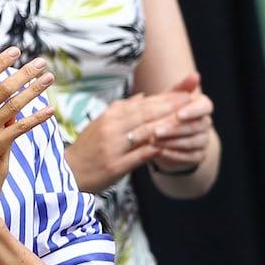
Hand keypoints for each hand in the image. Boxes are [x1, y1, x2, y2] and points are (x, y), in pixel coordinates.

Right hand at [64, 89, 191, 192]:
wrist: (68, 173)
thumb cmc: (88, 148)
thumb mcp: (101, 125)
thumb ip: (122, 110)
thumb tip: (143, 96)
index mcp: (108, 116)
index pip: (143, 103)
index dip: (166, 97)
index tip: (187, 92)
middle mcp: (110, 128)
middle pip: (147, 114)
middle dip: (173, 107)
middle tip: (195, 101)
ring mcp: (112, 147)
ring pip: (146, 132)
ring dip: (170, 127)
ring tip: (190, 122)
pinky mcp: (115, 166)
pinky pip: (140, 155)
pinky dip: (156, 150)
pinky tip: (172, 147)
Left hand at [147, 74, 214, 173]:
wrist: (167, 137)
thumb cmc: (166, 114)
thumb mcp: (168, 100)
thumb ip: (180, 89)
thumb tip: (195, 75)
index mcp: (201, 107)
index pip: (204, 106)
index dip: (192, 111)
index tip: (178, 114)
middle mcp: (206, 124)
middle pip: (195, 126)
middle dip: (175, 129)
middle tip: (156, 131)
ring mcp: (204, 141)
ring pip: (192, 142)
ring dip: (172, 142)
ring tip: (153, 142)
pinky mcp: (198, 156)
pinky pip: (189, 156)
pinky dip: (174, 155)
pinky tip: (159, 152)